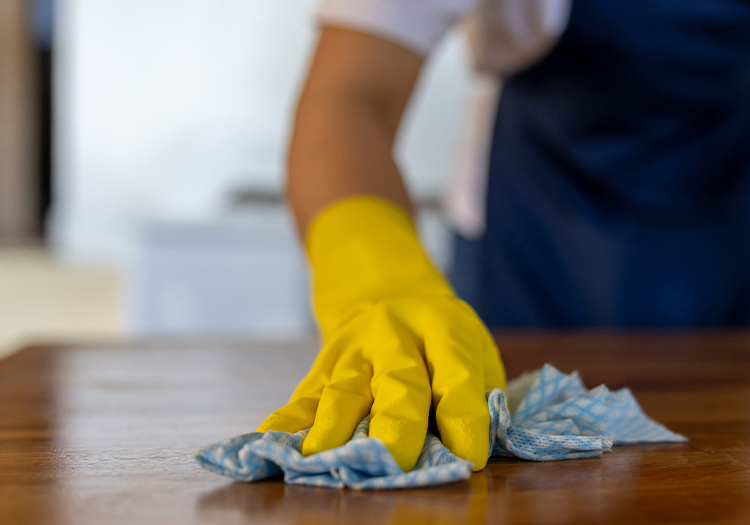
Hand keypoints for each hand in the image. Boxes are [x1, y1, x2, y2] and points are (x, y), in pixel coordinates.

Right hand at [257, 197, 505, 470]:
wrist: (384, 287)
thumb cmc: (439, 337)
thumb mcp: (472, 349)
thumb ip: (480, 394)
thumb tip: (479, 445)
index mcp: (445, 331)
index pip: (457, 377)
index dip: (465, 419)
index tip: (469, 458)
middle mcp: (398, 337)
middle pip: (399, 383)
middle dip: (398, 425)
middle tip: (397, 461)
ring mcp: (355, 350)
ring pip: (344, 390)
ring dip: (333, 426)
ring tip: (322, 457)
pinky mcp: (323, 365)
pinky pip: (303, 397)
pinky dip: (285, 423)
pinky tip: (270, 442)